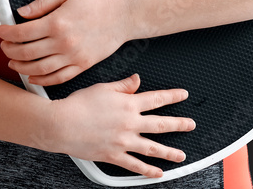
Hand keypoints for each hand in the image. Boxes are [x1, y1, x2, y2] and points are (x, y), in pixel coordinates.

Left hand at [0, 0, 129, 85]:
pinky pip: (58, 78)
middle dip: (9, 50)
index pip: (22, 32)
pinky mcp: (82, 65)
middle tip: (4, 46)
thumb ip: (41, 4)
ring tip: (13, 62)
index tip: (0, 30)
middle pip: (26, 52)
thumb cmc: (97, 1)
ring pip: (39, 69)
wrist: (123, 15)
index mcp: (57, 22)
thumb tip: (21, 12)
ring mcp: (73, 57)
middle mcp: (63, 42)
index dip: (6, 32)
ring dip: (21, 67)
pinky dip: (42, 80)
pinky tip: (32, 76)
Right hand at [47, 73, 194, 178]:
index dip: (172, 96)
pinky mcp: (114, 155)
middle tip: (190, 125)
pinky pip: (135, 166)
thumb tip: (137, 80)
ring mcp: (123, 142)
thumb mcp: (103, 88)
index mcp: (128, 104)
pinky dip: (148, 171)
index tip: (184, 95)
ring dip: (169, 152)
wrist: (61, 124)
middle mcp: (129, 123)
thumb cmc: (79, 105)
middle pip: (161, 124)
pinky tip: (158, 173)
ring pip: (153, 148)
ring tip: (181, 155)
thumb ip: (123, 86)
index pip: (156, 98)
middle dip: (179, 124)